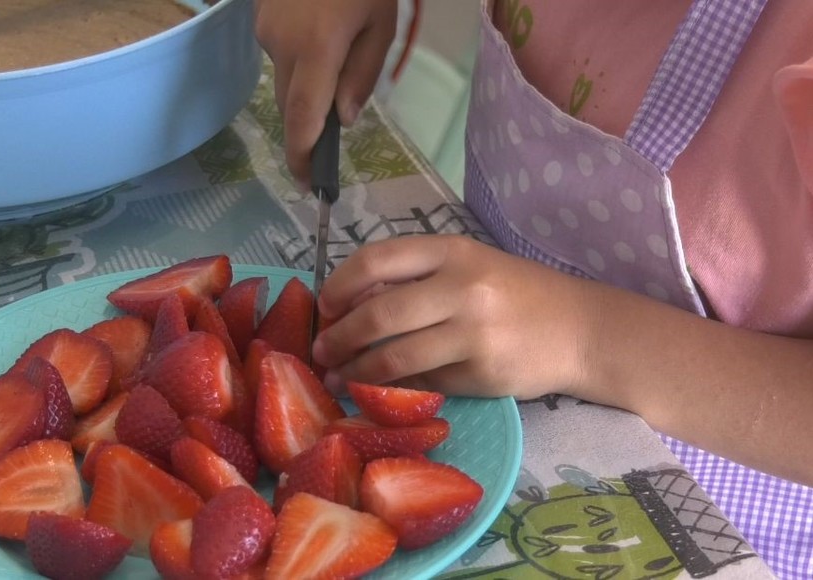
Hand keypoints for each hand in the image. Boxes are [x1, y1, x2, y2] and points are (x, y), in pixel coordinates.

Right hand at [255, 0, 396, 187]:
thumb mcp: (380, 24)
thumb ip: (362, 75)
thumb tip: (345, 118)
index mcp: (317, 49)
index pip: (304, 118)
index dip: (303, 156)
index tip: (308, 185)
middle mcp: (281, 45)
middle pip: (291, 106)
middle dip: (307, 130)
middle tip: (326, 150)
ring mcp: (265, 31)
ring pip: (285, 81)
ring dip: (307, 90)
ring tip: (335, 67)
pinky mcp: (259, 20)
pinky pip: (280, 56)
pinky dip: (300, 63)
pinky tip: (319, 40)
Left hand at [311, 235, 598, 397]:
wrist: (581, 330)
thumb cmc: (518, 294)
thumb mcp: (471, 266)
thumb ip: (418, 277)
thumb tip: (352, 302)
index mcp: (454, 251)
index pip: (378, 259)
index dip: (340, 284)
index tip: (324, 305)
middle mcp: (462, 287)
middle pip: (379, 313)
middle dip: (339, 337)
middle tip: (320, 352)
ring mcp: (473, 333)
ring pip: (394, 356)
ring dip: (356, 371)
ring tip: (335, 378)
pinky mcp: (481, 373)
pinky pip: (422, 382)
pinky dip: (392, 387)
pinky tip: (376, 389)